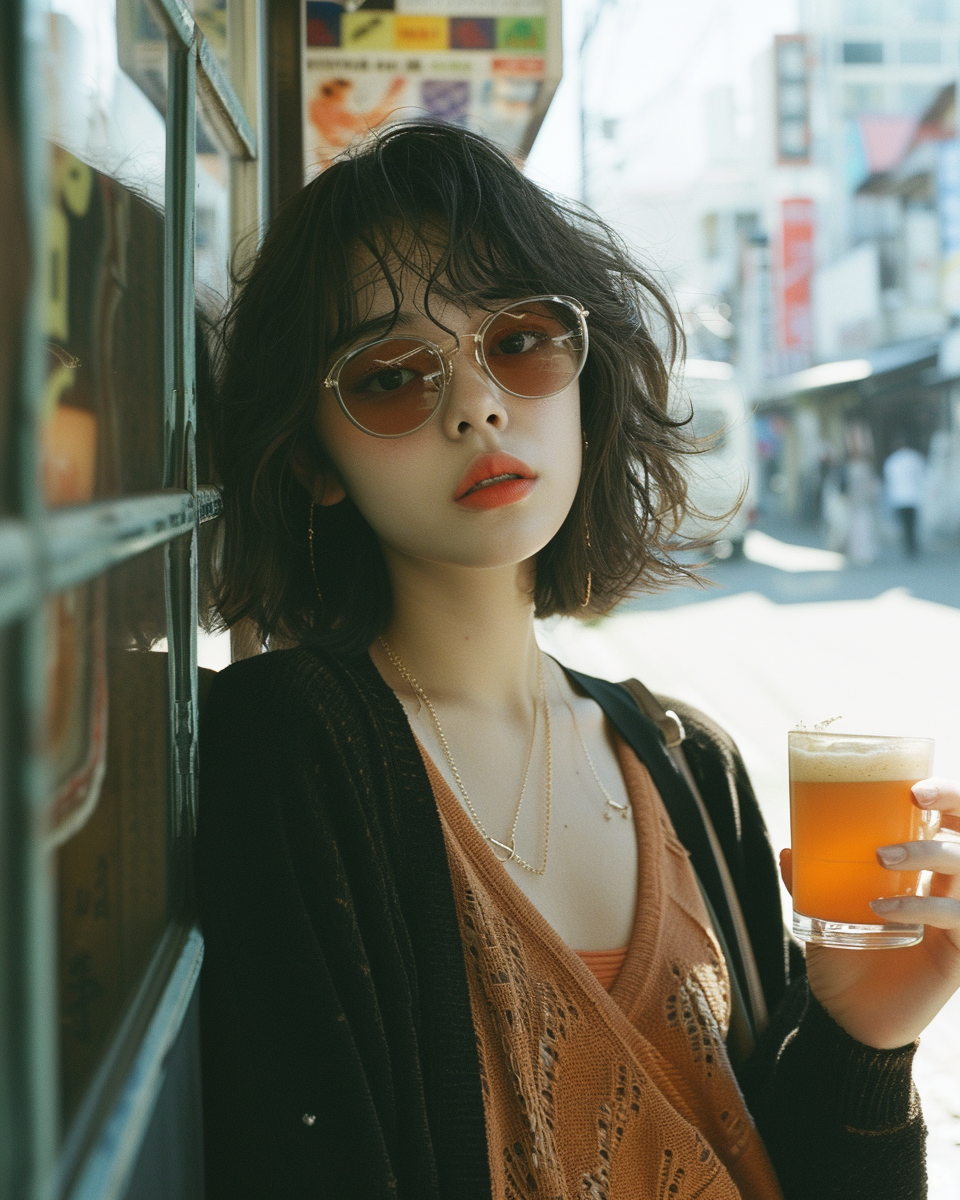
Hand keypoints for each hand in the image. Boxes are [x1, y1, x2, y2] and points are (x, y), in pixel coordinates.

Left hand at [779, 778, 959, 1049]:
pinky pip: (956, 918)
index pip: (955, 824)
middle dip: (956, 806)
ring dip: (928, 853)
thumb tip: (788, 848)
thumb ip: (809, 881)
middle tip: (915, 798)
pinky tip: (881, 907)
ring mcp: (959, 921)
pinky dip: (918, 907)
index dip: (950, 797)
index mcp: (927, 873)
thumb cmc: (844, 957)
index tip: (916, 784)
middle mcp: (951, 891)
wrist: (849, 1017)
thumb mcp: (822, 912)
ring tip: (880, 856)